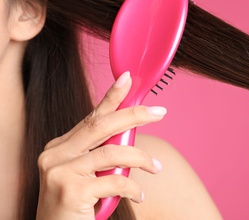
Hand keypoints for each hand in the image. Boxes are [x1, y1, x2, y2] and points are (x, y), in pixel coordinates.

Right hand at [36, 72, 164, 218]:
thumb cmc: (76, 204)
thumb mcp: (87, 173)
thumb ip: (102, 152)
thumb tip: (131, 132)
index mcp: (60, 147)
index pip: (91, 117)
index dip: (111, 96)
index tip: (127, 78)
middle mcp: (56, 154)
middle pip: (101, 125)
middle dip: (134, 115)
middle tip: (159, 112)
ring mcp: (60, 172)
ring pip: (113, 153)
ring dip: (141, 159)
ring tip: (157, 168)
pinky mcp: (71, 191)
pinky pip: (115, 181)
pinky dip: (133, 187)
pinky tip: (139, 194)